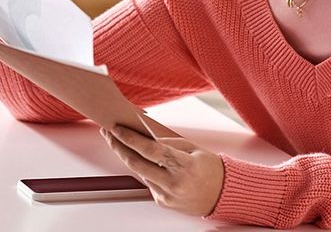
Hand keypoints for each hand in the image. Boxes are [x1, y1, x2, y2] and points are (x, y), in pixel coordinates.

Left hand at [101, 126, 223, 216]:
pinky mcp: (163, 202)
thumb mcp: (193, 148)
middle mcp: (174, 183)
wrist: (223, 195)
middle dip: (118, 147)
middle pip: (136, 163)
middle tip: (107, 133)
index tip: (117, 129)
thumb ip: (168, 143)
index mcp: (185, 166)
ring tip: (118, 142)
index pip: (151, 150)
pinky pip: (147, 182)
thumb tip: (145, 137)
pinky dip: (143, 170)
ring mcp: (167, 195)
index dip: (130, 139)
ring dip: (128, 157)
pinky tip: (140, 159)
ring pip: (139, 172)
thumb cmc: (211, 169)